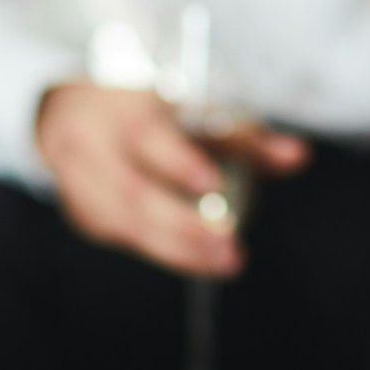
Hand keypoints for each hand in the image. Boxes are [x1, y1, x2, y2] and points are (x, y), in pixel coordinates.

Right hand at [36, 82, 308, 276]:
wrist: (71, 110)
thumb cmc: (150, 111)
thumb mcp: (194, 112)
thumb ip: (246, 138)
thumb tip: (298, 156)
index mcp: (121, 108)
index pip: (147, 137)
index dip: (179, 162)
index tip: (211, 183)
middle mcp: (90, 143)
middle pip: (132, 193)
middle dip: (183, 228)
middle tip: (229, 251)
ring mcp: (76, 180)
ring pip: (121, 222)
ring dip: (173, 249)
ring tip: (221, 262)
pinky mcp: (79, 210)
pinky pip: (117, 234)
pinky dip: (156, 248)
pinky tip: (190, 258)